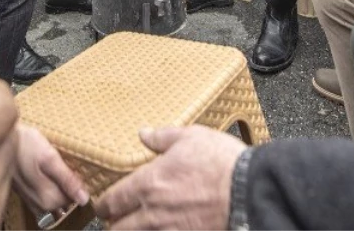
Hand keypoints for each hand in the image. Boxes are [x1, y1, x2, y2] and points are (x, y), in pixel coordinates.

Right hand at [12, 124, 88, 214]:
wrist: (2, 138)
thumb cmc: (25, 144)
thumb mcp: (49, 157)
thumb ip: (67, 180)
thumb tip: (84, 199)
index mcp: (47, 199)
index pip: (74, 200)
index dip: (77, 183)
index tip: (72, 166)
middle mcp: (39, 205)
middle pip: (65, 199)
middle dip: (68, 183)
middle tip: (61, 162)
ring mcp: (32, 201)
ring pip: (55, 197)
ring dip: (59, 183)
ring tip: (53, 164)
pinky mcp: (27, 194)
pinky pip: (46, 194)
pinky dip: (50, 184)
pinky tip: (45, 169)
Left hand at [95, 126, 243, 230]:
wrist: (249, 191)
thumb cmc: (221, 163)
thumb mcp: (191, 137)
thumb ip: (162, 137)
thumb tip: (144, 133)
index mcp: (148, 184)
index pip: (112, 201)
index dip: (103, 205)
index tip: (104, 204)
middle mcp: (153, 213)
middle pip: (117, 229)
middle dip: (114, 224)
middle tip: (117, 219)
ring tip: (138, 226)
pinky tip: (164, 230)